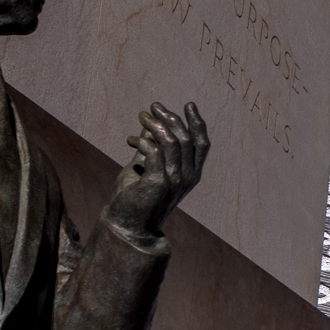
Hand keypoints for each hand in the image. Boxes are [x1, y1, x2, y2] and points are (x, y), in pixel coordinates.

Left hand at [104, 100, 208, 240]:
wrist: (127, 224)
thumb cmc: (137, 196)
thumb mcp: (148, 166)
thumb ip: (154, 146)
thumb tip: (152, 123)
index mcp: (191, 175)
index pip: (202, 144)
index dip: (197, 123)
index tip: (188, 105)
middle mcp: (188, 178)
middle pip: (186, 138)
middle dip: (170, 117)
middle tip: (153, 107)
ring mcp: (175, 181)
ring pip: (171, 141)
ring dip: (154, 124)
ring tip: (141, 116)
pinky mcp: (158, 182)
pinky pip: (153, 151)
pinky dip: (141, 141)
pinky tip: (130, 141)